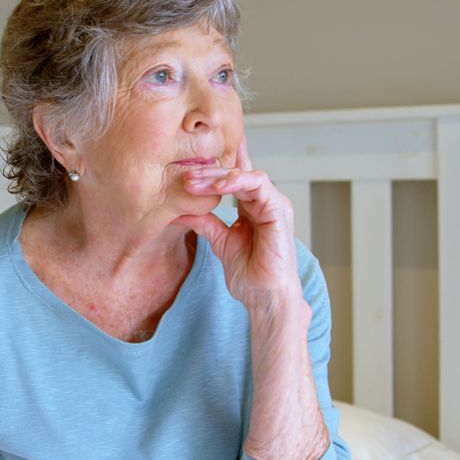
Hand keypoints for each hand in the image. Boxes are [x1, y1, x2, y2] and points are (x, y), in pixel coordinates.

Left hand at [174, 137, 305, 310]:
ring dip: (218, 176)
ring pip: (246, 174)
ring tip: (194, 182)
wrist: (266, 297)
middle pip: (236, 173)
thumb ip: (205, 223)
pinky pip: (258, 184)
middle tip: (185, 176)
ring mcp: (274, 204)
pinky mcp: (279, 209)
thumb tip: (180, 211)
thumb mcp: (220, 242)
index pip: (235, 177)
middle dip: (208, 173)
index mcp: (252, 207)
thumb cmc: (251, 274)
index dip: (216, 165)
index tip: (191, 161)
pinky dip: (237, 181)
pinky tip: (218, 186)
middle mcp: (265, 202)